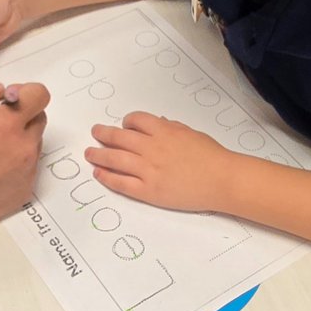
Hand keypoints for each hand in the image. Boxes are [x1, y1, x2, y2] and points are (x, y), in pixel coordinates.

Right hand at [0, 82, 47, 250]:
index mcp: (6, 125)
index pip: (39, 95)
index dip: (26, 92)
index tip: (10, 99)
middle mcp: (22, 149)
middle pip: (39, 119)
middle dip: (22, 115)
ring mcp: (26, 173)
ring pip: (34, 144)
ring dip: (19, 140)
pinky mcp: (22, 193)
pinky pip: (28, 169)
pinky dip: (15, 164)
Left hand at [85, 112, 232, 211]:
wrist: (221, 180)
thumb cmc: (211, 155)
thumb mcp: (190, 132)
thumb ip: (171, 127)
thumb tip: (158, 123)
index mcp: (163, 131)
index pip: (135, 120)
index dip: (126, 122)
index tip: (123, 126)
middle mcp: (152, 148)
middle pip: (119, 137)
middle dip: (103, 134)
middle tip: (95, 133)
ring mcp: (148, 170)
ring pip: (115, 159)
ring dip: (98, 154)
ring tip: (89, 153)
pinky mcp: (148, 191)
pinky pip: (122, 183)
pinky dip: (107, 177)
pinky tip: (99, 173)